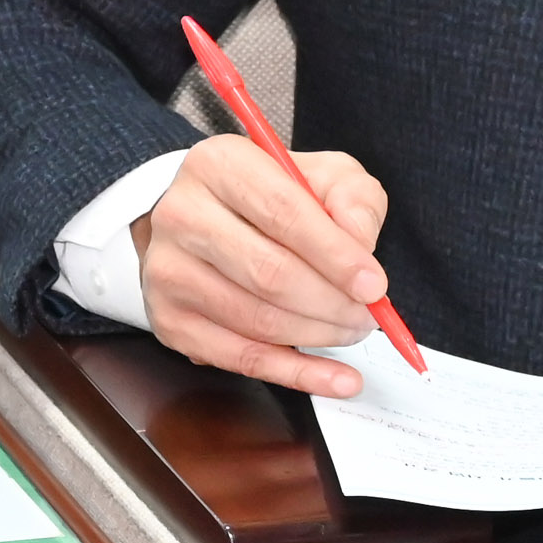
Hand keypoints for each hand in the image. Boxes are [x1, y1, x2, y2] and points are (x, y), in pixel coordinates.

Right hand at [135, 133, 392, 399]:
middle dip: (332, 303)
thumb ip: (353, 198)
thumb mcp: (324, 176)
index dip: (336, 255)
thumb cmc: (273, 197)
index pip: (283, 213)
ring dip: (318, 335)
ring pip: (257, 319)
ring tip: (352, 331)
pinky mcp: (170, 320)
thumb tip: (360, 243)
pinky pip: (241, 358)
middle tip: (368, 315)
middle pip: (268, 272)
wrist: (210, 220)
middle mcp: (181, 215)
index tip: (374, 286)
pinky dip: (296, 373)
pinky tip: (335, 378)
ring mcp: (168, 271)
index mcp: (219, 165)